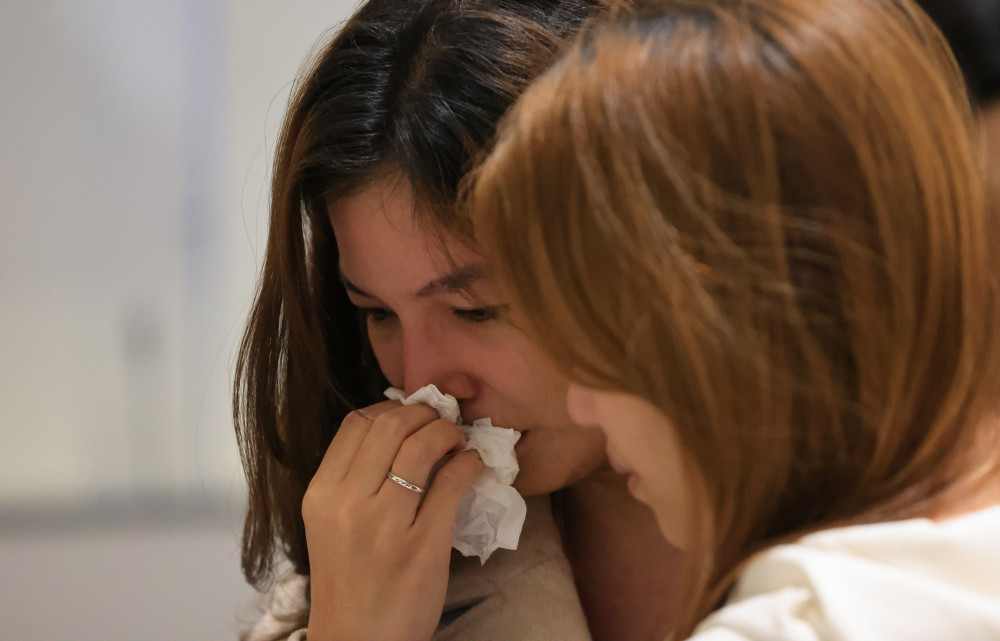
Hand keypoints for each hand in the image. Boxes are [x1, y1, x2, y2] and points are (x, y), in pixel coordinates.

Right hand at [302, 400, 483, 640]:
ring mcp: (385, 524)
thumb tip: (401, 431)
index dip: (390, 409)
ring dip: (449, 433)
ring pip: (422, 447)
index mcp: (321, 494)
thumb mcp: (332, 524)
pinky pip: (452, 482)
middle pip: (390, 426)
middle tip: (442, 422)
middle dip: (424, 414)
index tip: (412, 415)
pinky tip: (473, 466)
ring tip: (459, 441)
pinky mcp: (423, 544)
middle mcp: (347, 503)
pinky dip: (469, 463)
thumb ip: (355, 480)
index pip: (355, 424)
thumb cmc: (350, 581)